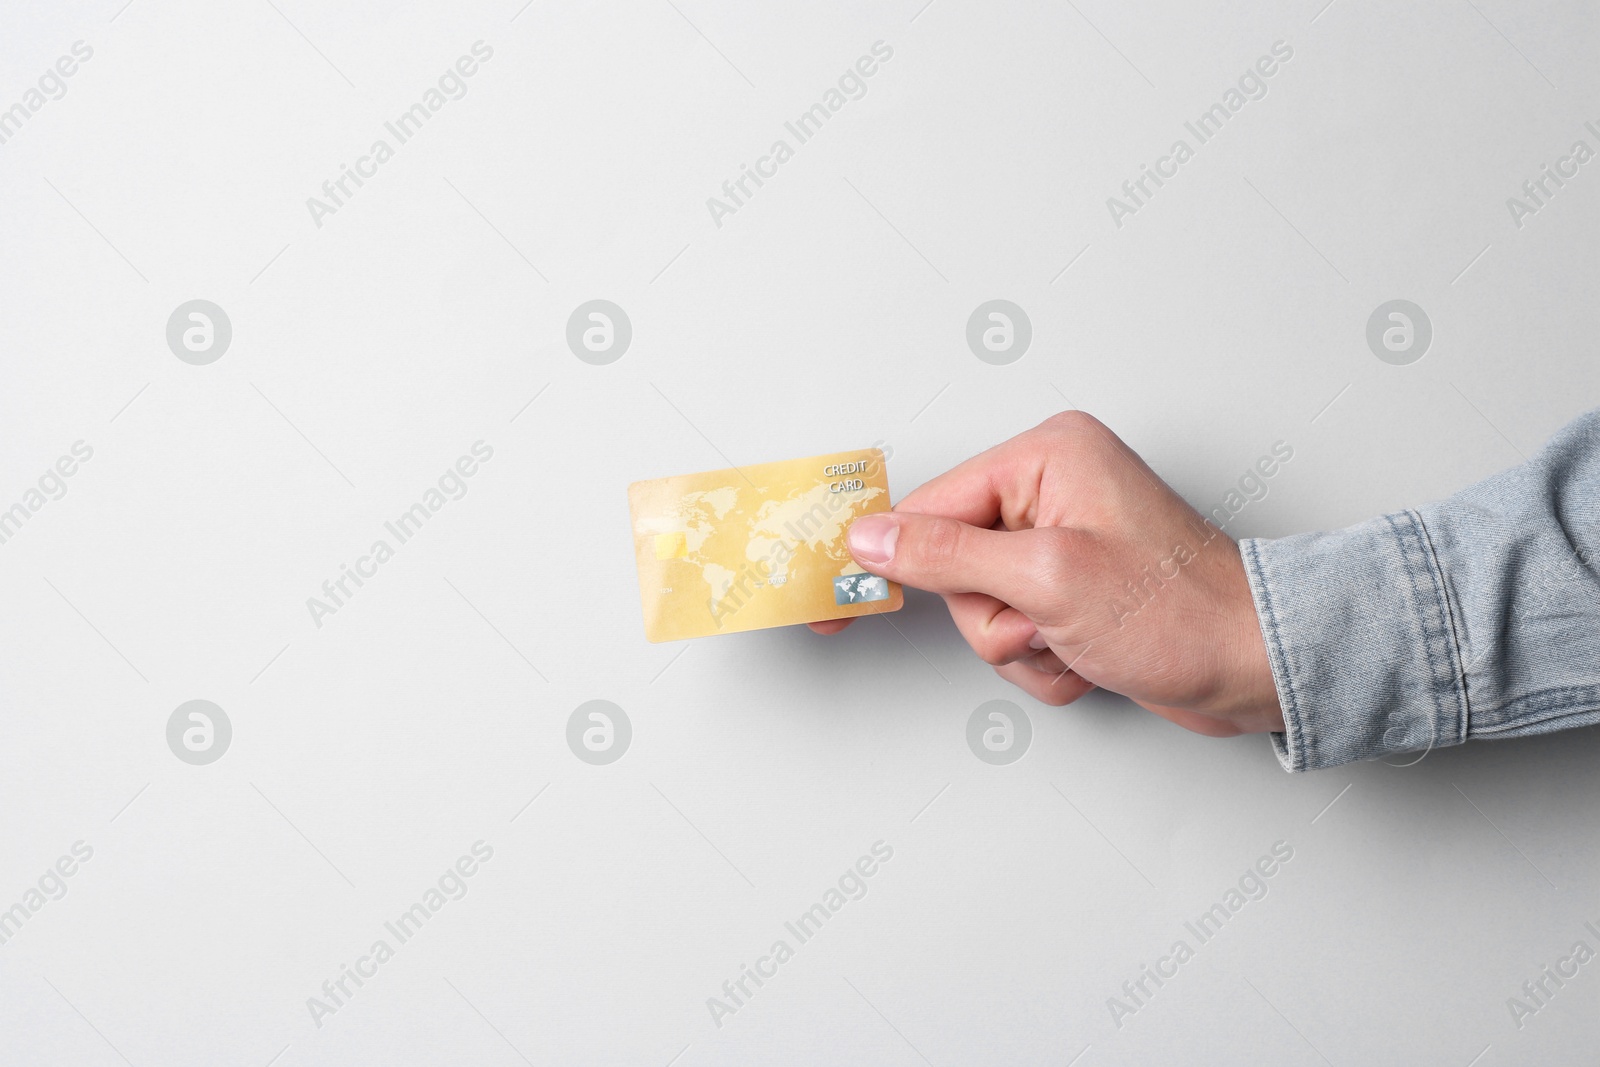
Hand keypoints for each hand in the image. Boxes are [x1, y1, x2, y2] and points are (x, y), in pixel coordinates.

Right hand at [810, 411, 1284, 737]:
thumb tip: (873, 535)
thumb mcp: (1047, 578)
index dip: (892, 558)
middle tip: (1046, 620)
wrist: (1258, 670)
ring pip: (982, 611)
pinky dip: (1045, 661)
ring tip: (1078, 641)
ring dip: (1023, 646)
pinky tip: (1090, 656)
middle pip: (953, 566)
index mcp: (1046, 458)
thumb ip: (947, 553)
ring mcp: (1063, 543)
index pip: (931, 507)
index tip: (835, 596)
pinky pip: (1017, 634)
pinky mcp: (1075, 590)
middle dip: (994, 617)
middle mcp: (1053, 490)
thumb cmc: (1182, 613)